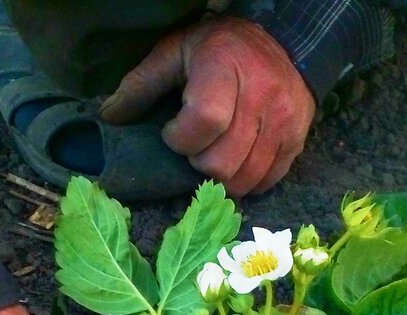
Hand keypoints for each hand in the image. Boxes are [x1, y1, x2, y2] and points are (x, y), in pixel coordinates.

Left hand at [99, 16, 314, 196]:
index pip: (206, 121)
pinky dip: (247, 180)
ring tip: (214, 154)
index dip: (181, 138)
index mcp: (226, 68)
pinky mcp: (298, 140)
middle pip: (223, 162)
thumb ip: (141, 84)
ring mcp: (285, 121)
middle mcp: (262, 96)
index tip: (172, 132)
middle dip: (198, 162)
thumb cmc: (221, 47)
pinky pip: (268, 180)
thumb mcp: (176, 51)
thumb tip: (108, 117)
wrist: (286, 41)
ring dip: (221, 176)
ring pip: (245, 179)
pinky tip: (236, 161)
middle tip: (194, 145)